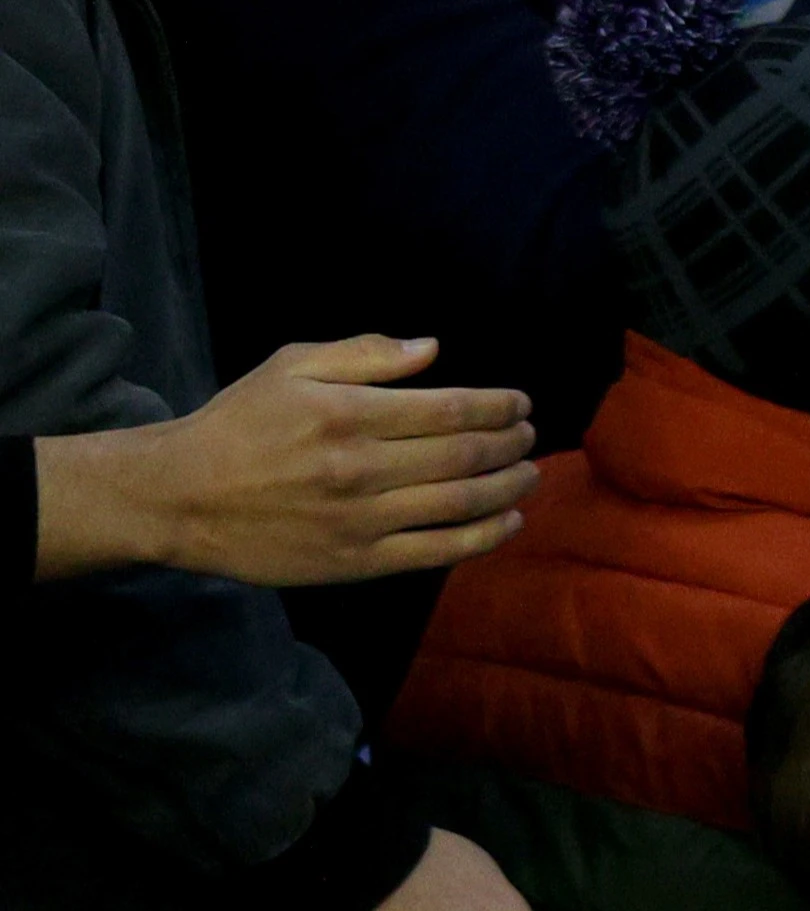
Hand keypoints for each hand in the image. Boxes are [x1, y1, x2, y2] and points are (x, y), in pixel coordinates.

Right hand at [32, 335, 534, 584]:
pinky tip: (509, 521)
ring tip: (529, 474)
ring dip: (509, 487)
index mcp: (348, 414)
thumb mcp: (290, 367)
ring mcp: (360, 520)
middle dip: (511, 443)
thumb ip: (365, 355)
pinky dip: (482, 537)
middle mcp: (360, 468)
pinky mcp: (355, 562)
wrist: (178, 497)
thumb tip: (433, 348)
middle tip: (530, 436)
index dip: (499, 406)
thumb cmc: (238, 424)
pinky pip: (436, 551)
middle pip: (464, 455)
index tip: (521, 403)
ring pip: (460, 504)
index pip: (450, 408)